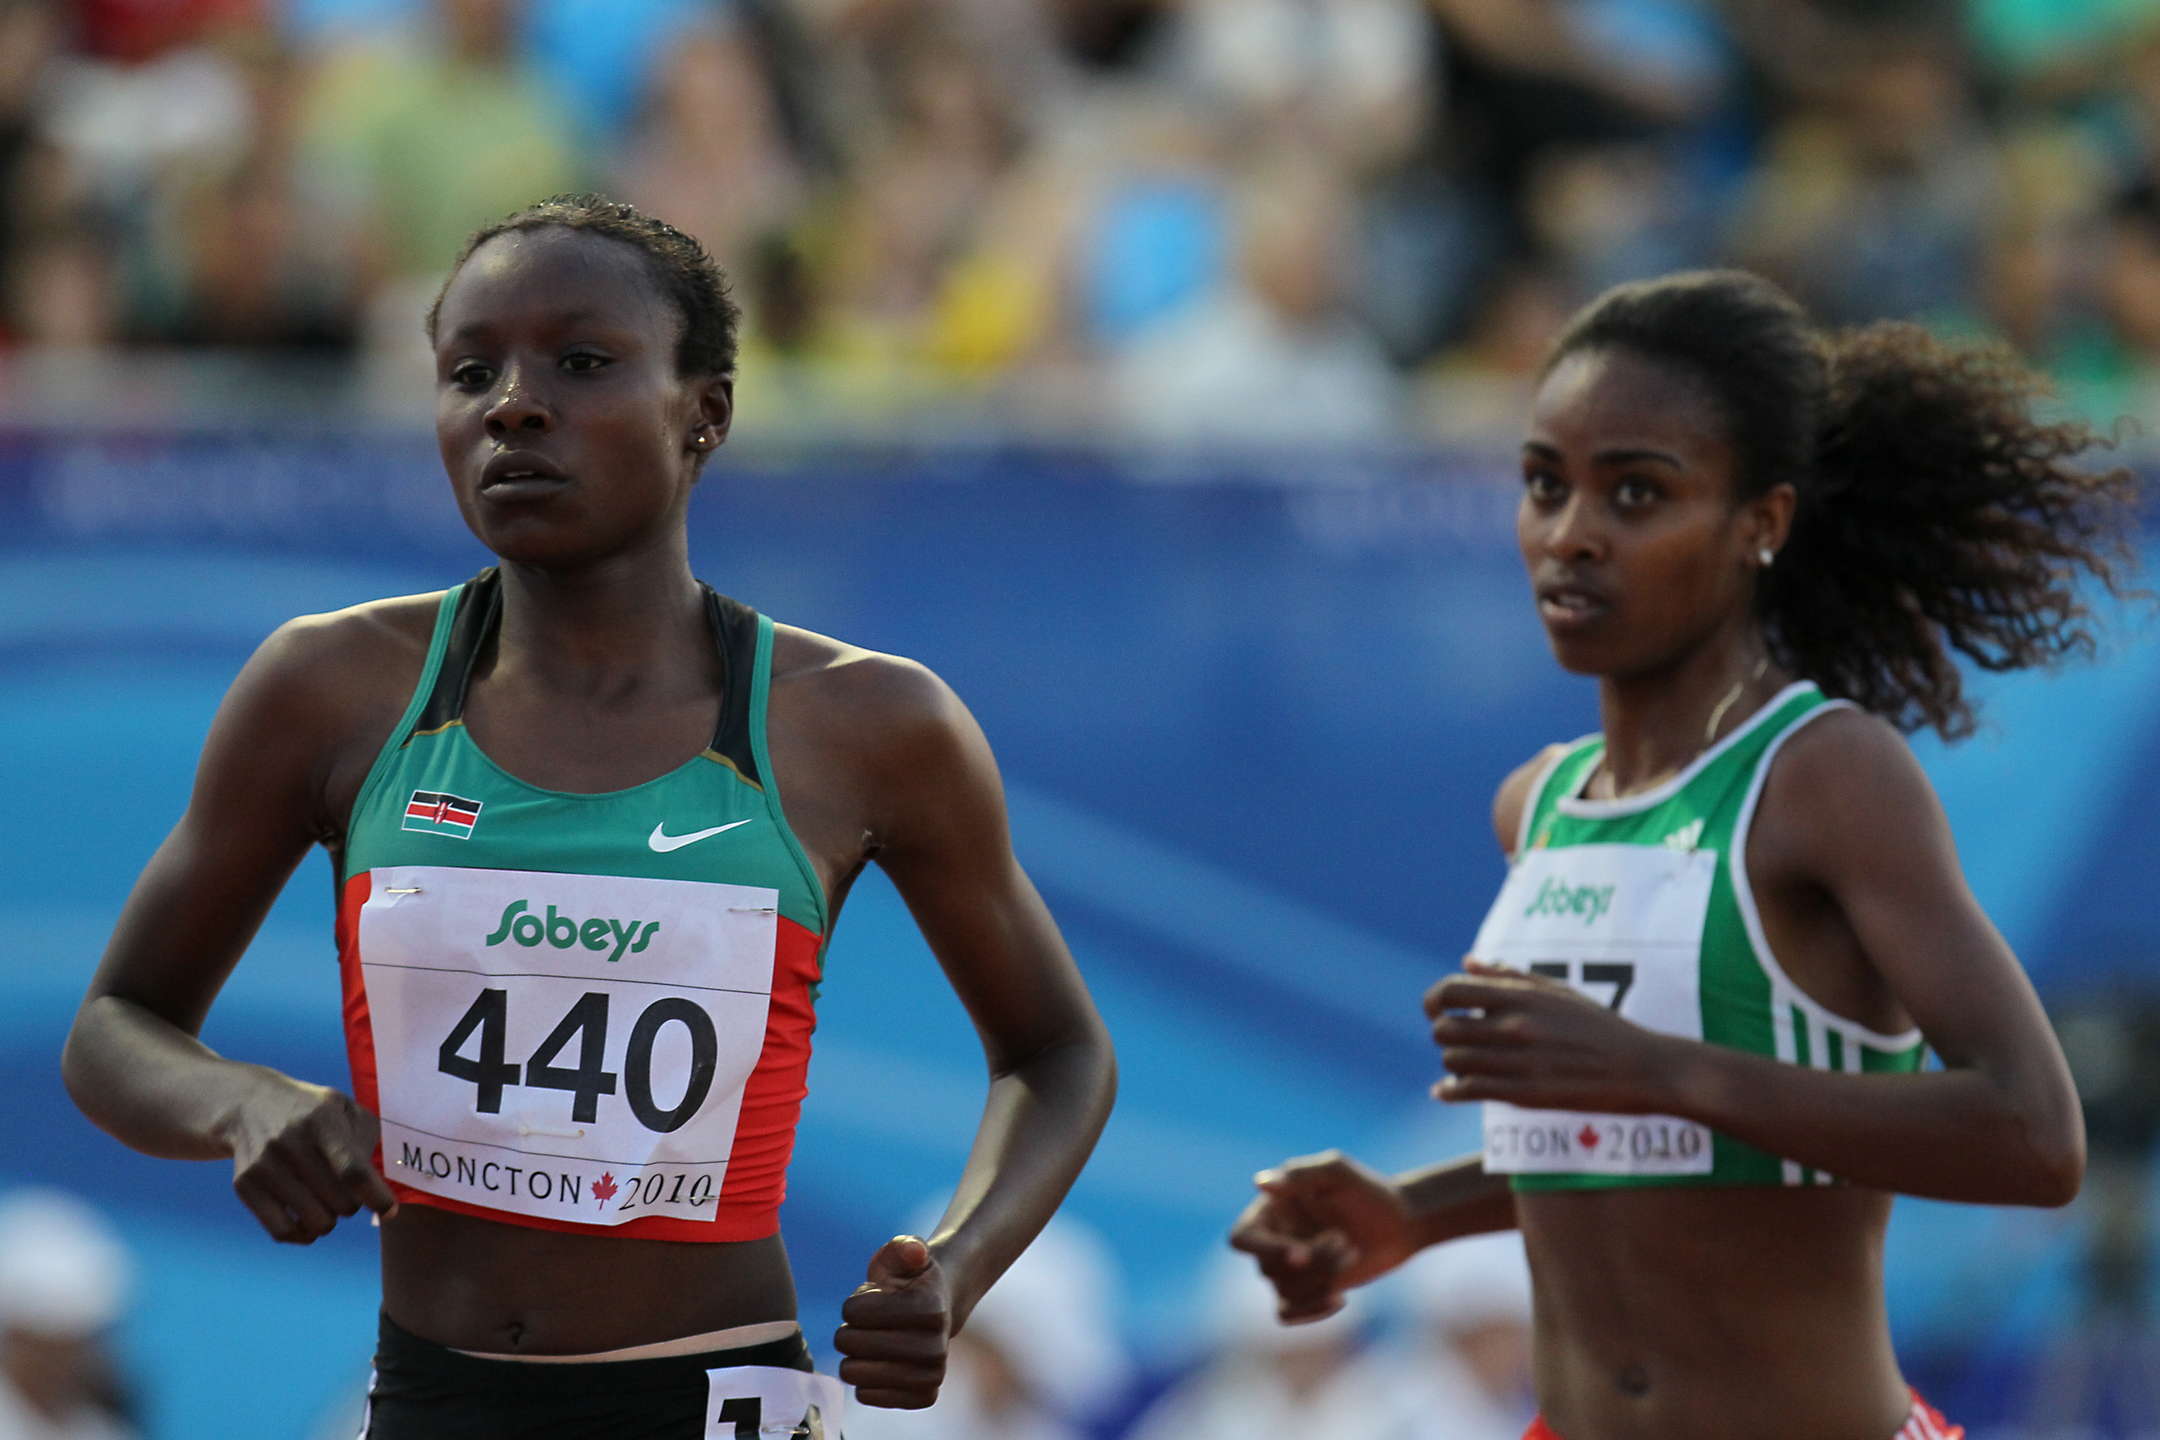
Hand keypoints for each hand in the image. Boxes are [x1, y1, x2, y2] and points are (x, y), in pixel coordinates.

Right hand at [223, 1073, 396, 1243]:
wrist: (251, 1105)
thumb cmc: (313, 1113)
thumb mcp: (345, 1109)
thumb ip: (367, 1142)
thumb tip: (374, 1191)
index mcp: (322, 1120)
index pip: (352, 1170)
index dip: (376, 1197)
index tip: (389, 1211)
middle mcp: (290, 1142)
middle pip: (339, 1203)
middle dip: (352, 1204)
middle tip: (346, 1191)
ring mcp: (264, 1165)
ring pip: (315, 1222)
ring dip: (330, 1219)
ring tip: (327, 1202)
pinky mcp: (244, 1185)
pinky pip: (282, 1231)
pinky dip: (303, 1235)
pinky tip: (307, 1221)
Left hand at [834, 1235, 952, 1408]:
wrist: (940, 1309)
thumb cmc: (912, 1279)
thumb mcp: (904, 1254)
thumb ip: (903, 1247)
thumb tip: (915, 1252)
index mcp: (930, 1309)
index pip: (855, 1313)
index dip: (853, 1304)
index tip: (870, 1299)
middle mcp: (935, 1347)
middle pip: (851, 1344)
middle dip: (848, 1330)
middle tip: (866, 1324)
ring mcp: (931, 1375)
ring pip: (856, 1375)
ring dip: (854, 1356)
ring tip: (871, 1342)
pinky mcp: (922, 1396)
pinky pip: (867, 1396)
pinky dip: (863, 1380)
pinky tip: (876, 1364)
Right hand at [1228, 1150, 1415, 1322]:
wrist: (1398, 1223)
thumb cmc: (1366, 1190)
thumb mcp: (1336, 1172)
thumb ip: (1300, 1174)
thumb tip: (1260, 1182)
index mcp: (1269, 1210)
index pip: (1241, 1239)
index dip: (1265, 1251)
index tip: (1302, 1254)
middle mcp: (1271, 1241)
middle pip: (1269, 1269)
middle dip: (1313, 1261)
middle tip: (1346, 1241)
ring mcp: (1286, 1269)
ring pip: (1283, 1292)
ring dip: (1321, 1281)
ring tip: (1351, 1256)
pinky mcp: (1303, 1292)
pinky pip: (1286, 1314)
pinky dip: (1311, 1311)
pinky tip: (1342, 1297)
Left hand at [1425, 958, 1681, 1111]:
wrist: (1641, 1068)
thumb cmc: (1599, 1027)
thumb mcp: (1558, 992)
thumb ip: (1509, 976)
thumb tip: (1467, 961)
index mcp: (1522, 996)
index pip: (1452, 990)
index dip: (1434, 1000)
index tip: (1436, 1010)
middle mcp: (1515, 1026)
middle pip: (1445, 1028)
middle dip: (1443, 1033)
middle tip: (1456, 1039)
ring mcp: (1519, 1061)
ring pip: (1454, 1061)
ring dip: (1453, 1062)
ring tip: (1464, 1063)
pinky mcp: (1525, 1095)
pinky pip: (1469, 1090)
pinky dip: (1450, 1090)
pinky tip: (1448, 1090)